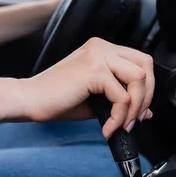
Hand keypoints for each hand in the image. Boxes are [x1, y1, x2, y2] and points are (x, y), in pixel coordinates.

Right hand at [20, 37, 153, 138]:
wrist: (29, 100)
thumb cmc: (55, 100)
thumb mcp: (95, 102)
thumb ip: (120, 102)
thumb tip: (146, 112)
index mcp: (101, 50)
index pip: (139, 61)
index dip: (145, 88)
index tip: (138, 112)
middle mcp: (101, 48)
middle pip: (145, 65)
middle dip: (146, 95)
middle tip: (135, 119)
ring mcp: (97, 56)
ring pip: (138, 79)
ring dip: (135, 108)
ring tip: (121, 125)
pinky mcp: (93, 70)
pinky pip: (121, 97)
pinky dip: (118, 118)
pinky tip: (106, 128)